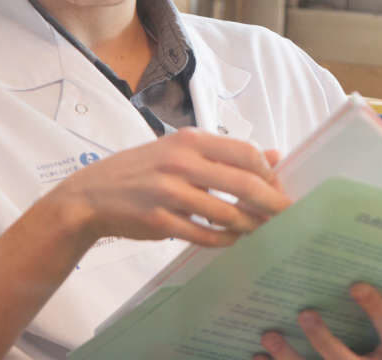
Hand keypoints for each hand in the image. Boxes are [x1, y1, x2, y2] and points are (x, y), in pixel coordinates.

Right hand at [47, 129, 288, 247]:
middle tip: (288, 215)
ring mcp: (169, 193)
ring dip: (250, 225)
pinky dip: (224, 240)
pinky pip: (204, 235)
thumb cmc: (142, 170)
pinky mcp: (160, 221)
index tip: (278, 187)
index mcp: (189, 140)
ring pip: (227, 213)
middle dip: (272, 203)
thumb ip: (224, 154)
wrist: (92, 195)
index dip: (268, 173)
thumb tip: (273, 156)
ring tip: (261, 230)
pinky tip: (232, 240)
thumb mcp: (179, 150)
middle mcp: (181, 162)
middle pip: (243, 184)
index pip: (244, 152)